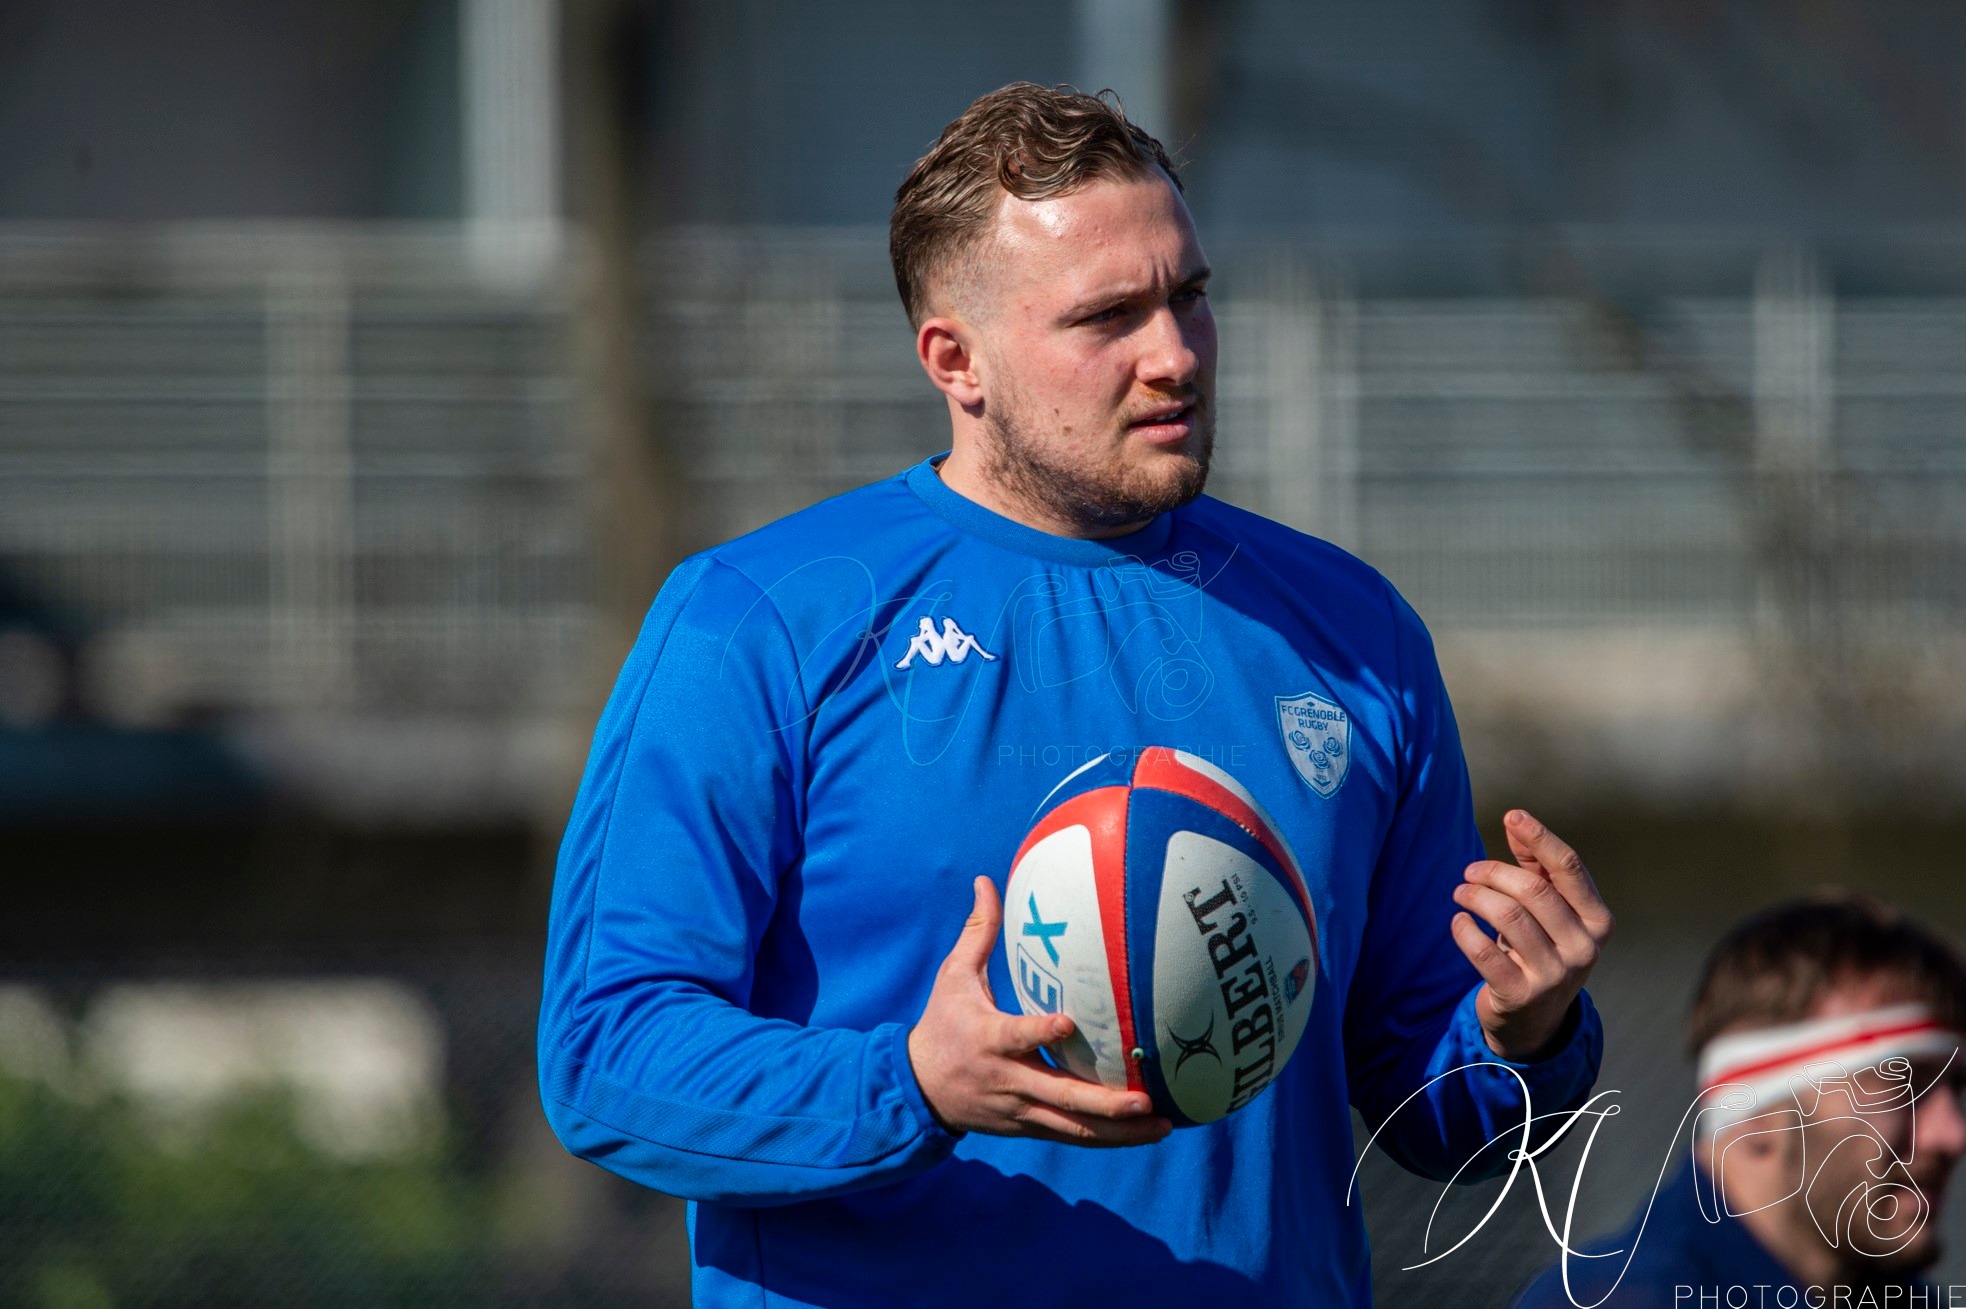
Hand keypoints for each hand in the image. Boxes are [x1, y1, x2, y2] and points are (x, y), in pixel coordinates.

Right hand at [907, 876, 1172, 1146]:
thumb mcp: (953, 977)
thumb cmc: (942, 1024)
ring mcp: (1020, 1109)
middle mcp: (1008, 1079)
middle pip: (1059, 1096)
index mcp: (988, 1038)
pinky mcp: (1028, 1126)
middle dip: (1103, 1102)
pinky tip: (1146, 1132)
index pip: (1016, 1036)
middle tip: (1144, 1100)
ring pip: (1073, 1127)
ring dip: (1118, 1131)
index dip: (1040, 1032)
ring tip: (1161, 1125)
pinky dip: (1109, 1138)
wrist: (918, 1090)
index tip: (1068, 1023)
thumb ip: (978, 932)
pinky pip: (1072, 1135)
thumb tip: (985, 880)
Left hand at [1450, 810, 1613, 1061]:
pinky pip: (1483, 951)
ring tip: (1460, 893)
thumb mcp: (1549, 912)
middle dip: (1493, 873)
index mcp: (1598, 921)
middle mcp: (1584, 948)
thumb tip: (1515, 821)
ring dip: (1474, 896)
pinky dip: (1463, 929)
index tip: (1511, 815)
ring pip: (1507, 915)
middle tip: (1469, 872)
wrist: (1534, 1020)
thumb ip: (1536, 868)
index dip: (1539, 837)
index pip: (1569, 868)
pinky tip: (1458, 922)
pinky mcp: (1521, 994)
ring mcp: (1554, 974)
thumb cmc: (1540, 950)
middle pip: (1532, 890)